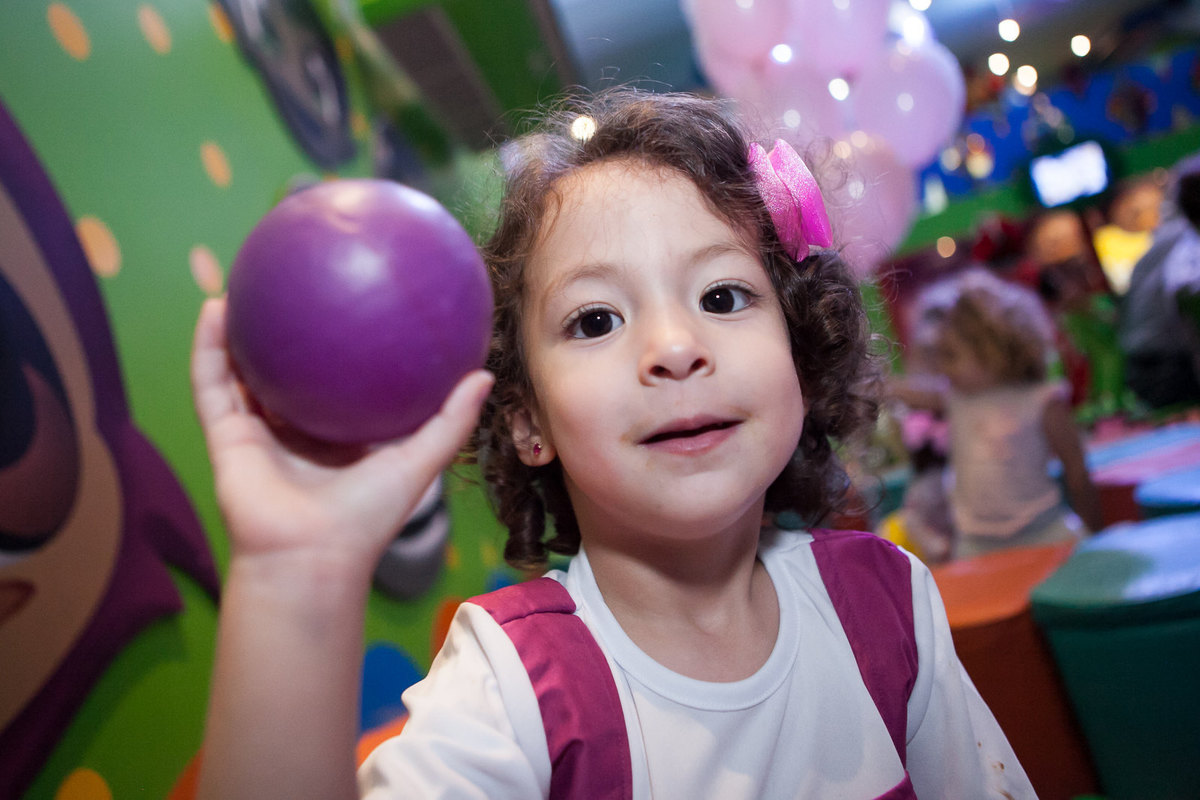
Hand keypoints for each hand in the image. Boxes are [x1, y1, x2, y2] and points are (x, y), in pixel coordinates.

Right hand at [190, 297, 492, 569]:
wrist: (311, 559)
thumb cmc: (367, 518)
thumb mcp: (419, 462)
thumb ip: (451, 421)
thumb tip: (484, 374)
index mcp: (337, 436)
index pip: (337, 382)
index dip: (341, 346)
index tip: (353, 301)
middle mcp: (294, 430)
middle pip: (286, 370)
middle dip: (287, 329)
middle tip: (299, 280)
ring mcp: (256, 432)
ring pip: (239, 369)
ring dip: (237, 327)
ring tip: (243, 278)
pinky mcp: (224, 436)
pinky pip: (210, 382)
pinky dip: (207, 346)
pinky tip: (216, 307)